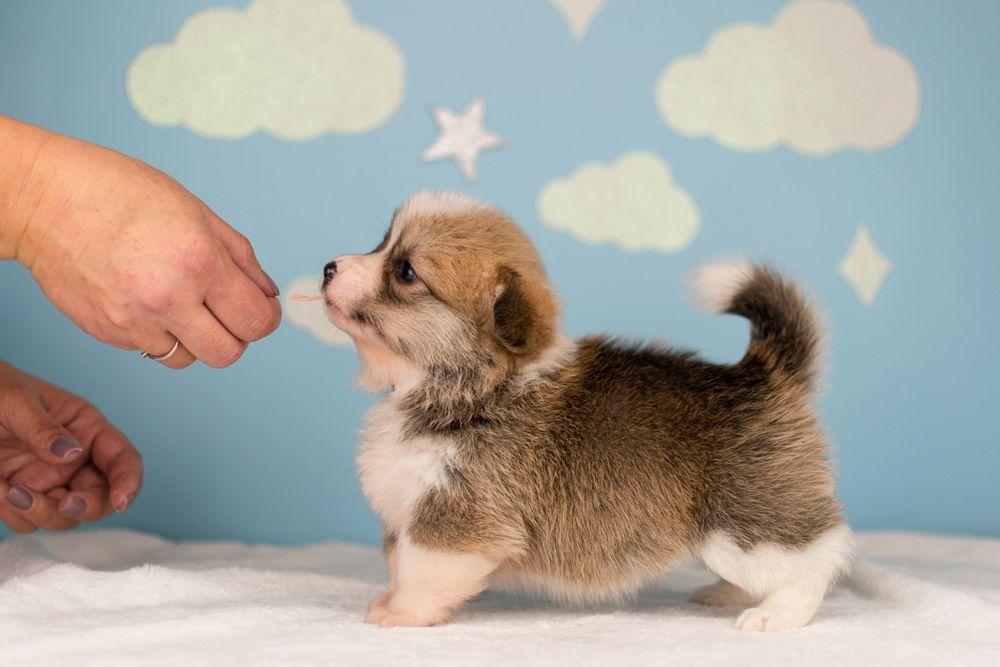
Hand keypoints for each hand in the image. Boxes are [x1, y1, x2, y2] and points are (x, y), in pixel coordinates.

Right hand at [0, 116, 281, 368]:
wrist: (46, 199)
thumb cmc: (121, 193)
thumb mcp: (197, 211)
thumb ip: (240, 257)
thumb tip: (267, 293)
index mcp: (199, 262)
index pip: (256, 321)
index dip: (266, 317)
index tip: (261, 308)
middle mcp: (169, 298)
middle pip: (228, 354)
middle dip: (237, 336)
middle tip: (228, 312)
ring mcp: (135, 321)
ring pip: (190, 359)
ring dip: (197, 338)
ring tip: (184, 303)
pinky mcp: (109, 333)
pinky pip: (152, 350)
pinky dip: (161, 334)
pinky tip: (149, 300)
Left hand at [0, 360, 142, 532]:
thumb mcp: (15, 400)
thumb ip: (43, 427)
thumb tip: (72, 453)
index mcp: (85, 427)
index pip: (122, 459)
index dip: (129, 481)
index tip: (121, 501)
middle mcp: (74, 458)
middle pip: (101, 496)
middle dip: (86, 506)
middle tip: (63, 504)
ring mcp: (49, 479)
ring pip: (66, 516)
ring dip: (43, 513)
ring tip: (10, 492)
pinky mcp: (23, 495)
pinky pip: (29, 521)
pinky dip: (15, 515)